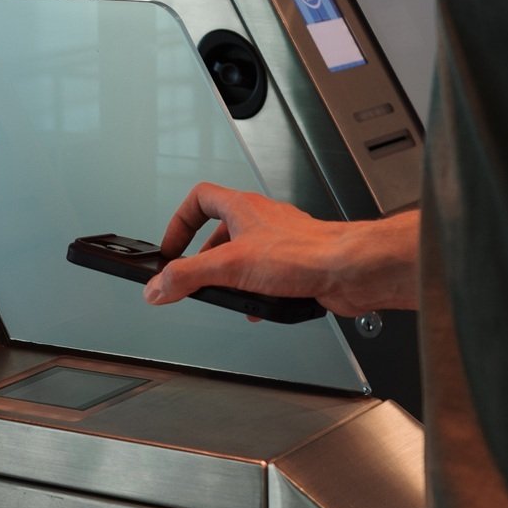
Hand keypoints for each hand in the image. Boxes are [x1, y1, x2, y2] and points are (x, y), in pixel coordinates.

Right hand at [141, 182, 420, 316]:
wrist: (349, 270)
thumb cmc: (305, 253)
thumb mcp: (230, 266)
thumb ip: (188, 276)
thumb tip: (157, 286)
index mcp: (243, 207)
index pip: (199, 199)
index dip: (179, 223)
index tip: (171, 248)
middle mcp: (262, 220)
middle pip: (219, 230)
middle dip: (203, 259)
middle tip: (193, 278)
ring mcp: (280, 241)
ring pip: (244, 255)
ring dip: (230, 277)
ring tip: (225, 294)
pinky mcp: (296, 264)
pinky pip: (266, 276)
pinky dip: (255, 292)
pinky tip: (257, 307)